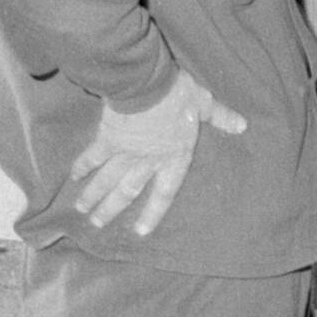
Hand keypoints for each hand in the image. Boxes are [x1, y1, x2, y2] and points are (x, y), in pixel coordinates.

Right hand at [68, 71, 246, 236]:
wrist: (145, 84)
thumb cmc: (178, 95)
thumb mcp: (205, 103)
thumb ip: (221, 117)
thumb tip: (242, 125)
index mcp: (174, 156)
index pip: (165, 192)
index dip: (153, 212)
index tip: (141, 231)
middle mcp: (147, 160)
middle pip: (128, 191)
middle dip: (112, 209)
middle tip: (97, 225)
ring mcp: (124, 152)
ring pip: (108, 179)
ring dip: (95, 196)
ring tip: (82, 210)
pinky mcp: (107, 138)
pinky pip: (93, 156)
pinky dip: (82, 166)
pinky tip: (73, 178)